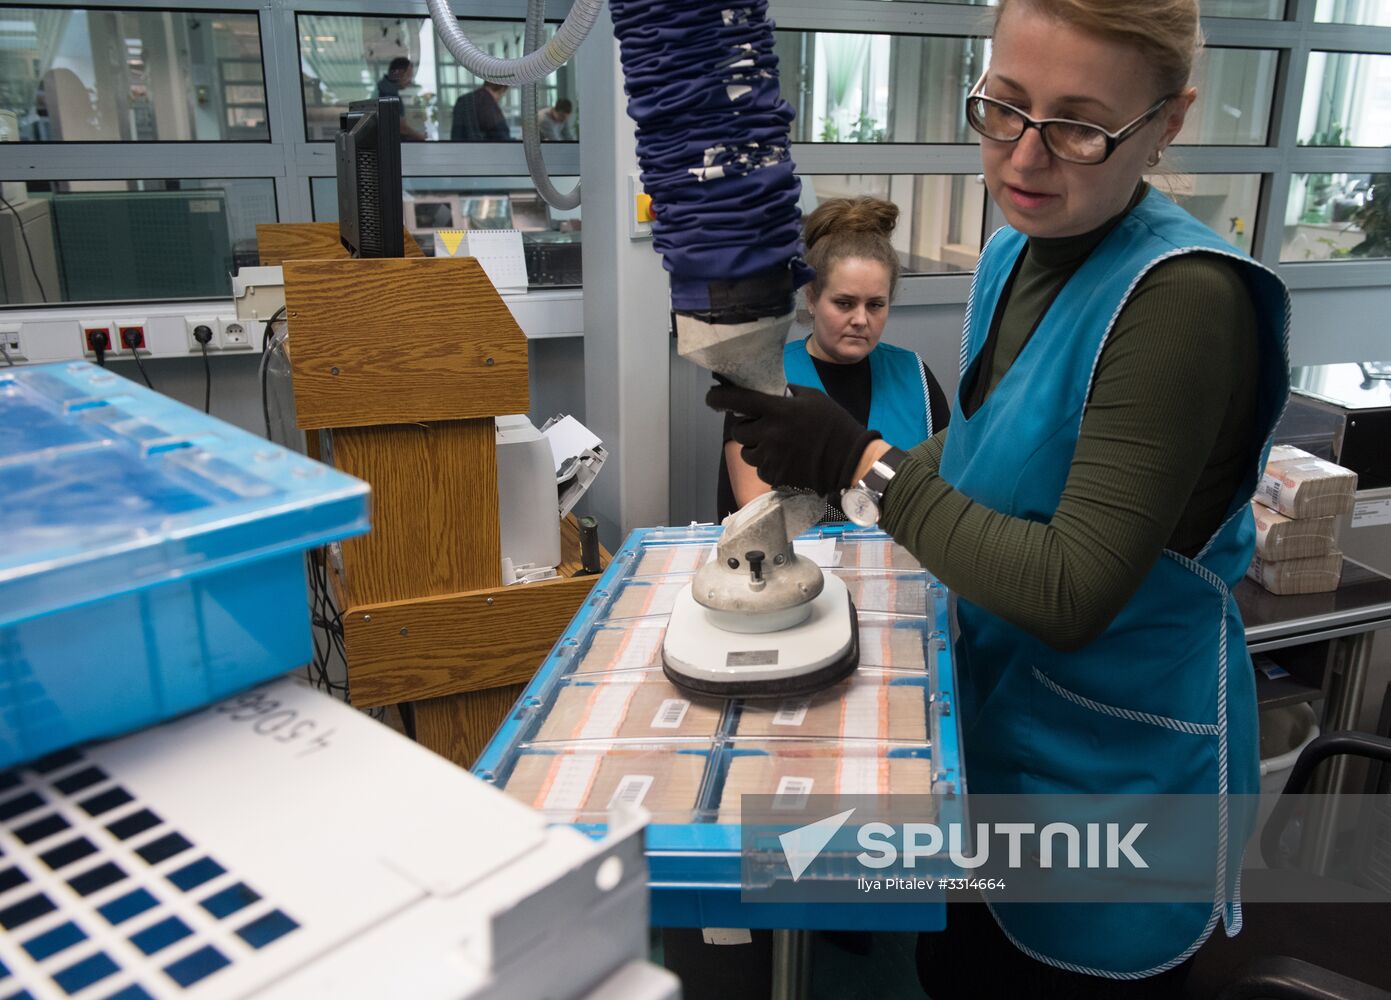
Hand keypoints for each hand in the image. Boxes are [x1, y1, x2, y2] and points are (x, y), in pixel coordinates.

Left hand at [707, 382, 880, 495]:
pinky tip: (786, 460)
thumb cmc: (835, 426)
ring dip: (755, 448)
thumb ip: (789, 393)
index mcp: (777, 410)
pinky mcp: (775, 477)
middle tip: (761, 427)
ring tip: (777, 446)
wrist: (851, 460)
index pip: (736, 401)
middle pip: (738, 431)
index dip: (718, 398)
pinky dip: (768, 465)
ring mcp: (771, 458)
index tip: (711, 398)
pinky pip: (760, 470)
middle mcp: (769, 434)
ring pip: (747, 453)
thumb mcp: (814, 398)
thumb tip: (774, 391)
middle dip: (746, 428)